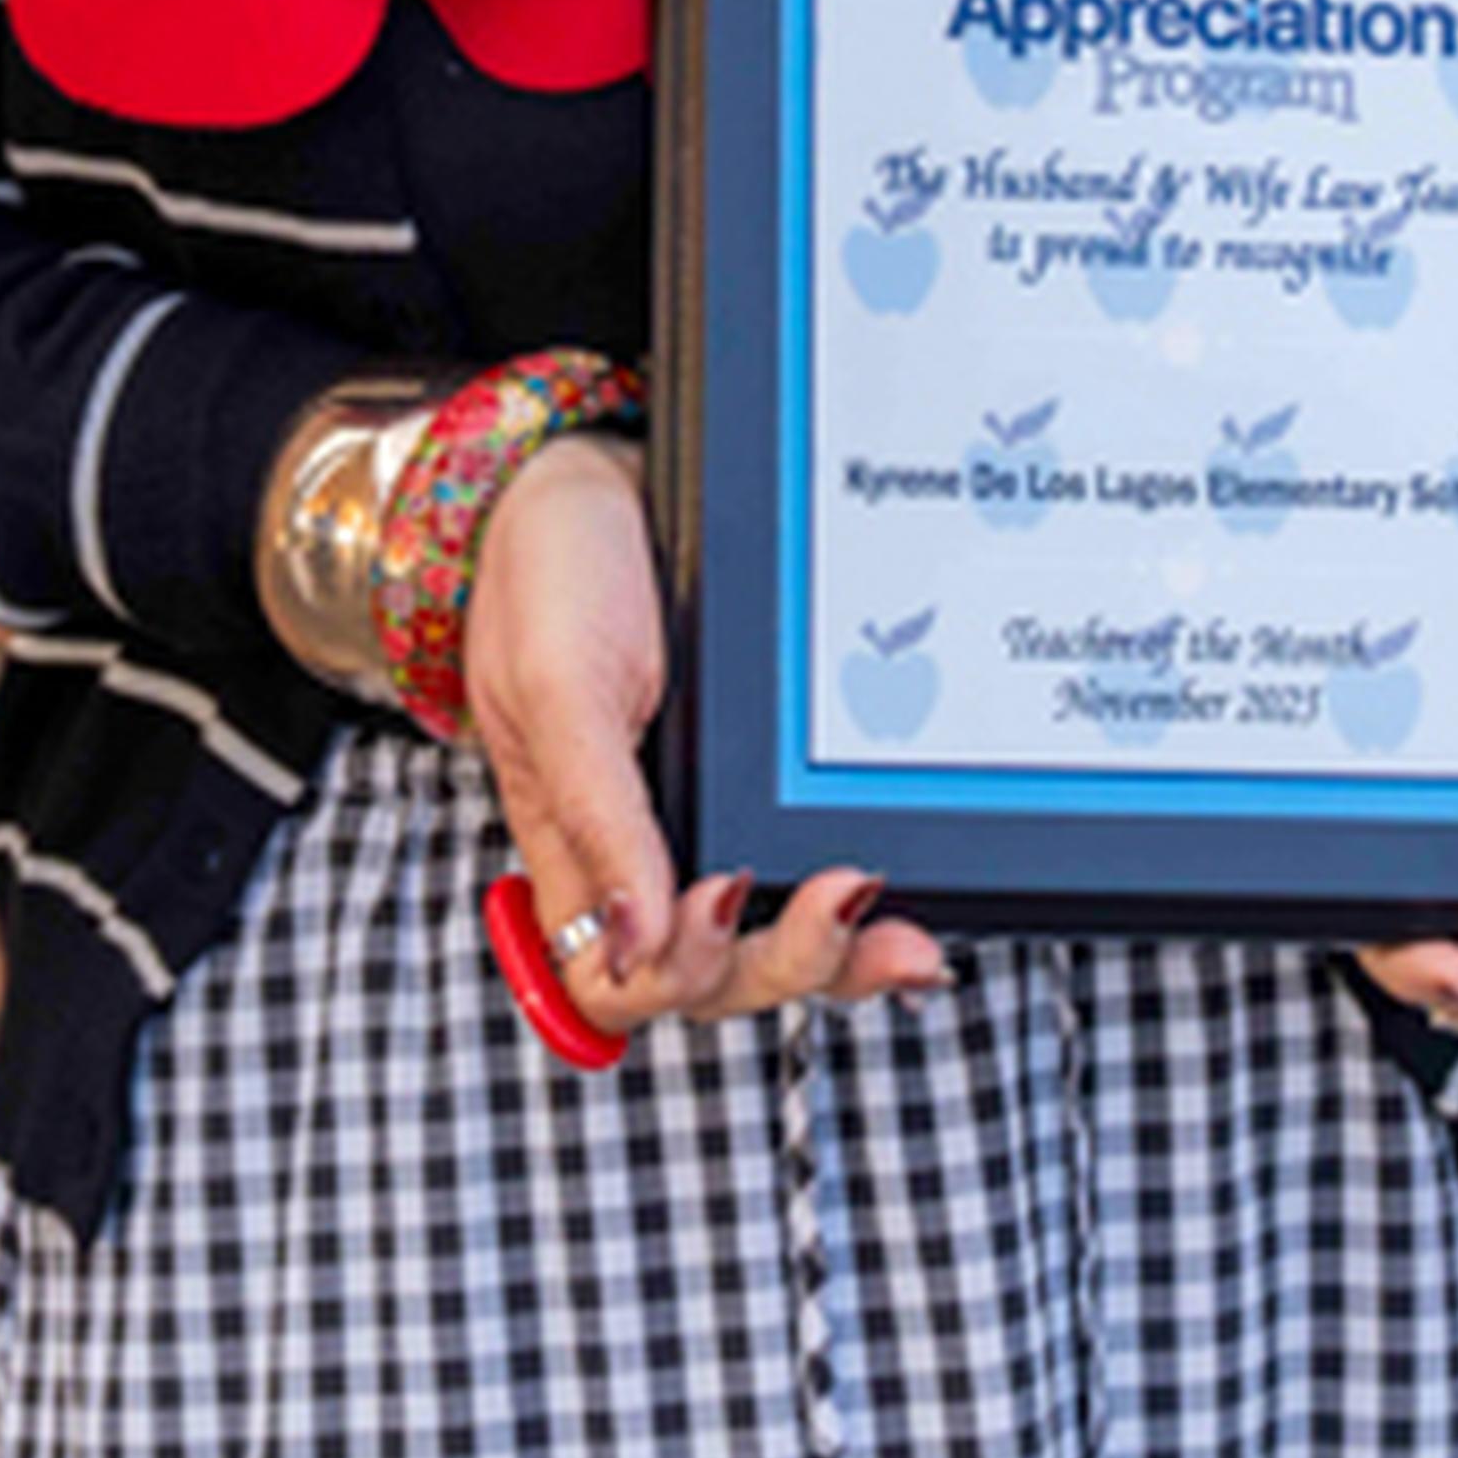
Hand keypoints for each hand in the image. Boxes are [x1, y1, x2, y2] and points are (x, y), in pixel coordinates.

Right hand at [463, 436, 948, 1034]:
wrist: (600, 478)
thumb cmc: (549, 574)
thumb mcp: (556, 686)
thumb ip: (594, 816)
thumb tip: (635, 941)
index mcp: (571, 850)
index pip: (616, 980)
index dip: (674, 974)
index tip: (720, 894)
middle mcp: (643, 856)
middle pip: (716, 978)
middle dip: (788, 963)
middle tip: (843, 900)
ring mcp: (705, 824)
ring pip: (774, 943)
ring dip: (841, 957)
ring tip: (907, 941)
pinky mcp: (757, 784)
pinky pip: (807, 865)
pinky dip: (863, 903)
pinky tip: (909, 892)